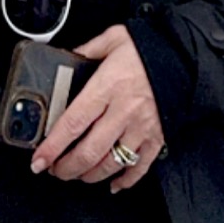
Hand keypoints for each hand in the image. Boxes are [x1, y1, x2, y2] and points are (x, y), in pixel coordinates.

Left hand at [30, 24, 163, 192]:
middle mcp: (123, 111)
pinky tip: (113, 183)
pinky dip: (126, 180)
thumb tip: (66, 56)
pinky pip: (140, 167)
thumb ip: (87, 49)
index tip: (39, 159)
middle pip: (89, 152)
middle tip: (54, 170)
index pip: (73, 123)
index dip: (53, 146)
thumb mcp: (113, 39)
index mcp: (108, 86)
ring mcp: (141, 127)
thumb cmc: (149, 48)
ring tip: (77, 174)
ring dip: (89, 175)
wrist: (185, 56)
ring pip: (111, 164)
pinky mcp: (158, 137)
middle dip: (66, 168)